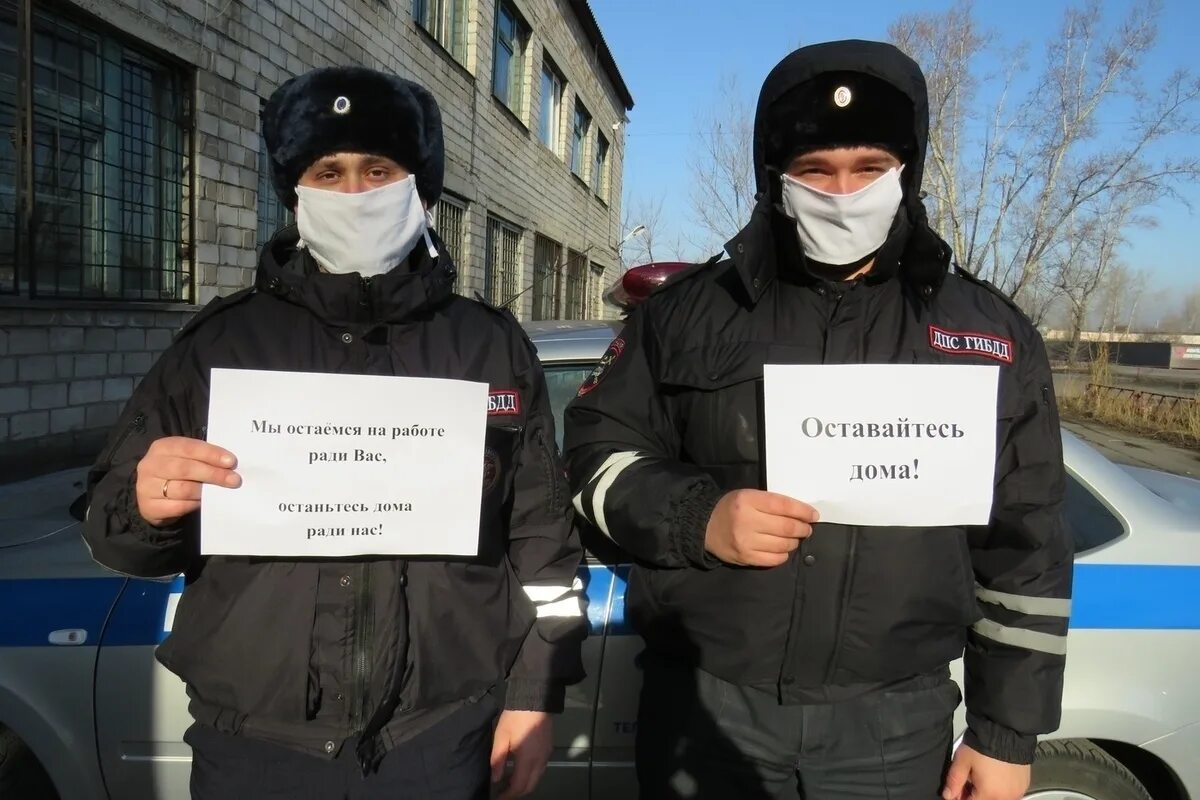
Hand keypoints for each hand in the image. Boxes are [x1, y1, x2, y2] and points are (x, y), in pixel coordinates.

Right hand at [135, 437, 239, 527]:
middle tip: (234, 480)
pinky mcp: (149, 507)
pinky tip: (204, 502)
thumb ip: (202, 458)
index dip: (211, 454)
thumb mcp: (185, 459)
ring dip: (206, 491)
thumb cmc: (176, 473)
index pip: (189, 448)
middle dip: (213, 474)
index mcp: (162, 447)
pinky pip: (178, 506)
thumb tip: (229, 465)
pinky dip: (194, 505)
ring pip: (182, 489)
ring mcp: (146, 487)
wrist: (153, 495)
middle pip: (186, 469)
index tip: (231, 461)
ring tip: (222, 492)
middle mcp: (150, 465)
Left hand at [490, 710, 552, 798]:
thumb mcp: (501, 737)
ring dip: (524, 784)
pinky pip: (540, 769)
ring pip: (537, 779)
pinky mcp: (549, 749)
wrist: (534, 698)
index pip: (518, 786)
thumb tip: (495, 779)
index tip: (497, 797)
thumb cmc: (515, 717)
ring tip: (508, 781)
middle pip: (530, 786)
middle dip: (516, 793)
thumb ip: (497, 760)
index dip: (507, 796)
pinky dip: (530, 775)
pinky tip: (519, 769)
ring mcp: (546, 755)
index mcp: (527, 759)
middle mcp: (540, 761)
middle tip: (502, 792)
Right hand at [704, 489, 818, 566]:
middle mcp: (747, 520)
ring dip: (794, 542)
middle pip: (786, 526)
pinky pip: (774, 559)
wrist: (704, 527)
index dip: (802, 511)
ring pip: (783, 544)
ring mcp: (746, 541)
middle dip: (802, 528)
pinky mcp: (745, 557)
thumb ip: (771, 503)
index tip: (813, 515)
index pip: (783, 505)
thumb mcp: (748, 496)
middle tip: (806, 528)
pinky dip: (783, 554)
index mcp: (748, 500)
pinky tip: (782, 549)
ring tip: (794, 538)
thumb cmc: (731, 509)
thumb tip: (801, 514)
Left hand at [943, 744, 1030, 799]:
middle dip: (974, 794)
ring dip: (988, 792)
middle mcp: (1006, 796)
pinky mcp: (1024, 784)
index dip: (960, 797)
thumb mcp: (962, 761)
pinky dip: (1000, 787)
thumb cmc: (985, 744)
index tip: (957, 790)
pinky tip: (994, 775)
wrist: (1007, 731)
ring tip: (981, 775)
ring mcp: (1017, 791)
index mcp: (989, 794)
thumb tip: (948, 794)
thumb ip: (954, 781)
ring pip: (997, 798)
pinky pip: (1009, 792)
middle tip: (968, 780)